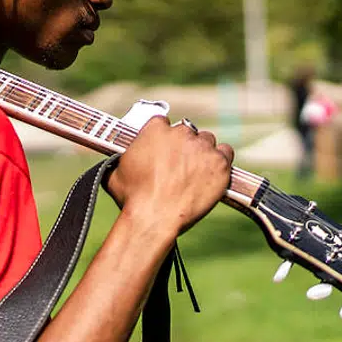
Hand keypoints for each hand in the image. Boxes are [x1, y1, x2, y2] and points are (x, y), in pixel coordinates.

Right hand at [106, 119, 232, 234]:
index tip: (161, 149)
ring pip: (207, 140)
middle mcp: (181, 133)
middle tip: (177, 164)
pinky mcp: (220, 164)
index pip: (163, 123)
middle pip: (187, 131)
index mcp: (155, 130)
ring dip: (202, 151)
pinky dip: (221, 160)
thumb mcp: (114, 174)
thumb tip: (116, 162)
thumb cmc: (132, 199)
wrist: (154, 219)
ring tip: (195, 170)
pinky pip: (226, 153)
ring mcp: (202, 148)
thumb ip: (119, 160)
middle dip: (183, 145)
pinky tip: (213, 171)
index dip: (162, 138)